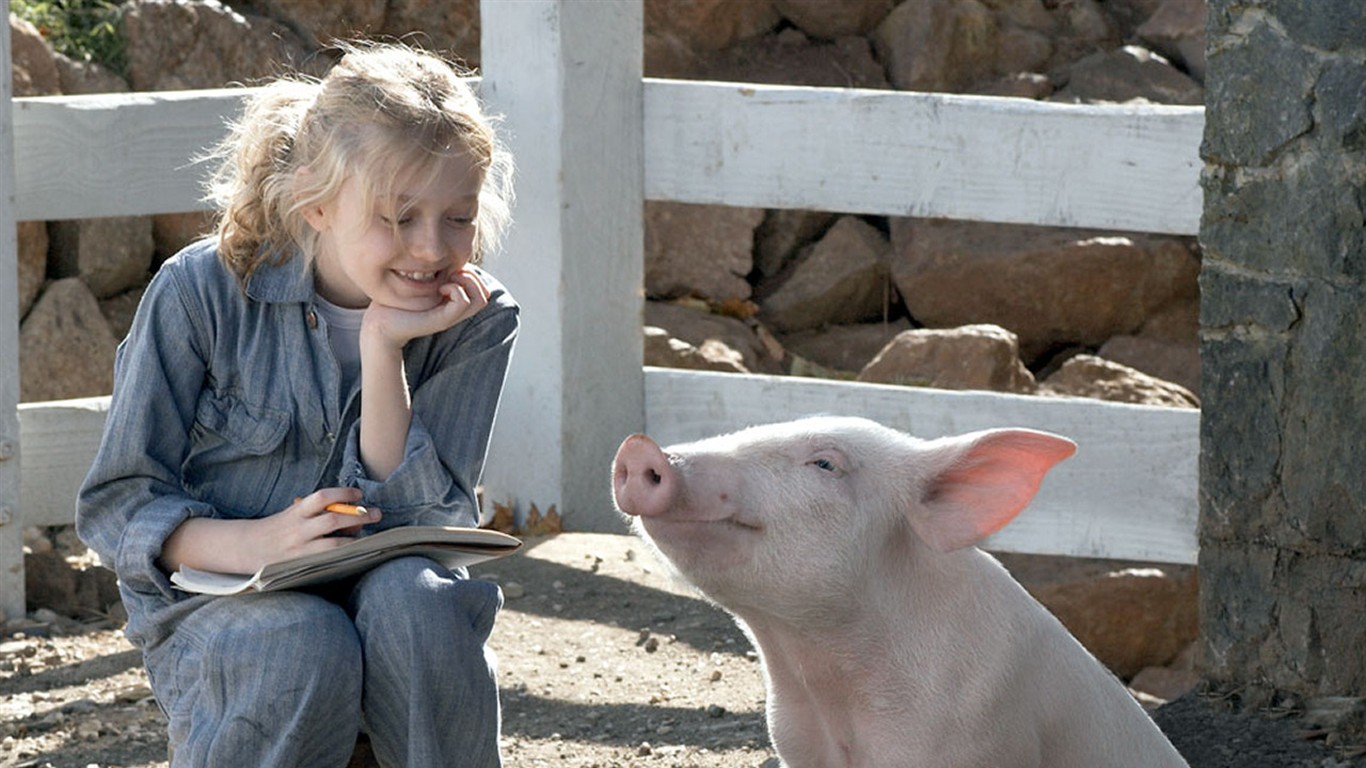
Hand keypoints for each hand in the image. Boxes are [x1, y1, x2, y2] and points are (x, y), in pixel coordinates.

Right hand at [160, 488, 383, 574]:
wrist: (249, 547)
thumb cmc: (280, 527)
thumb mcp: (295, 513)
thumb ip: (320, 513)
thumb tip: (356, 519)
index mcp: (296, 511)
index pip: (321, 497)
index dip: (343, 493)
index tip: (359, 495)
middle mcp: (298, 530)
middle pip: (333, 521)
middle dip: (358, 516)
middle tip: (377, 514)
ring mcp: (299, 550)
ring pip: (334, 546)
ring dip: (356, 541)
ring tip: (371, 537)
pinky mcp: (301, 566)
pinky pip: (328, 562)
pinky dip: (345, 558)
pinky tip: (358, 555)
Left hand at [362, 268, 490, 348]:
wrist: (380, 324)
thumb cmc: (395, 302)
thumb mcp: (417, 284)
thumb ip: (432, 275)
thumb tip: (444, 259)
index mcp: (451, 305)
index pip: (481, 289)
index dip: (471, 274)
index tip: (450, 269)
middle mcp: (455, 312)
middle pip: (484, 294)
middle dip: (472, 276)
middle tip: (450, 273)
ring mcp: (450, 317)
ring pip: (480, 298)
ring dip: (467, 282)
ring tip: (447, 279)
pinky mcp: (442, 320)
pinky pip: (463, 301)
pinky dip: (456, 289)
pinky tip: (439, 286)